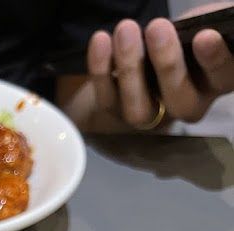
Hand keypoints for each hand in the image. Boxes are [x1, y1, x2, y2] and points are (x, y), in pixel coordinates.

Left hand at [87, 3, 233, 127]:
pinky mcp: (119, 111)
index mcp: (217, 82)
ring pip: (139, 109)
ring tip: (126, 30)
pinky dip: (101, 69)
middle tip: (158, 28)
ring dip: (130, 68)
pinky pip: (108, 99)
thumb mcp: (206, 27)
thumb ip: (212, 25)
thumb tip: (208, 23)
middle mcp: (188, 106)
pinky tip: (101, 40)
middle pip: (180, 102)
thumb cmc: (189, 37)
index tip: (204, 36)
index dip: (214, 60)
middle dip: (168, 64)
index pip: (222, 76)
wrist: (152, 53)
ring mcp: (152, 115)